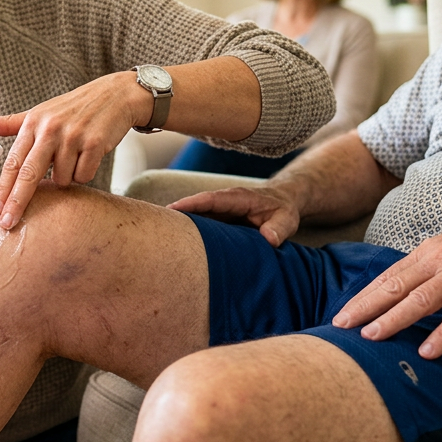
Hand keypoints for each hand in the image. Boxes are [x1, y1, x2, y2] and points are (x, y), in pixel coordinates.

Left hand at [0, 73, 140, 227]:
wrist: (115, 95)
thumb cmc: (73, 108)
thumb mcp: (39, 112)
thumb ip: (9, 123)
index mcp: (33, 123)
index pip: (13, 162)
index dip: (2, 189)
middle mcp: (50, 129)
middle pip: (29, 174)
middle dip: (17, 202)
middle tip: (7, 223)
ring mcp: (73, 136)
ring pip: (61, 179)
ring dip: (66, 176)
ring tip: (73, 157)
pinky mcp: (95, 143)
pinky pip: (83, 175)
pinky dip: (84, 172)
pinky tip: (87, 156)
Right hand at [168, 185, 301, 246]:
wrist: (283, 202)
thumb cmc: (284, 211)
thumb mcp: (287, 219)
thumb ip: (279, 228)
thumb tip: (269, 239)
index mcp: (238, 198)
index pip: (211, 199)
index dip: (192, 204)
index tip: (173, 209)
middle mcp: (224, 202)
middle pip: (196, 206)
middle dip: (176, 213)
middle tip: (153, 225)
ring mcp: (219, 210)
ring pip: (196, 215)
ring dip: (179, 224)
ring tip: (157, 237)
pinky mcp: (218, 219)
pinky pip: (200, 223)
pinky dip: (188, 231)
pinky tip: (174, 243)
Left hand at [331, 195, 441, 358]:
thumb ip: (434, 270)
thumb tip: (412, 291)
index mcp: (430, 251)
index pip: (388, 276)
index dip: (363, 296)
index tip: (341, 313)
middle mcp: (440, 260)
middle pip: (394, 287)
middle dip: (364, 308)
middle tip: (338, 327)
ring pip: (419, 300)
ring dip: (392, 320)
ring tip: (369, 338)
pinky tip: (427, 351)